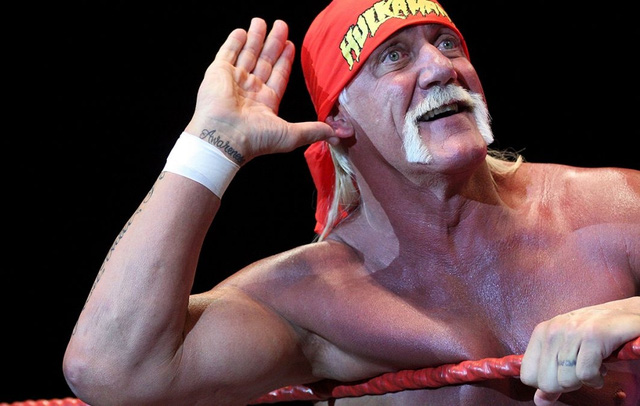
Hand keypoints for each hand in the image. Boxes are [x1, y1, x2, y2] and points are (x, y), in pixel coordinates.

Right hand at [185, 18, 335, 164]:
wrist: (224, 137)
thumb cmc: (256, 139)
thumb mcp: (292, 135)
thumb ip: (314, 130)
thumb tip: (341, 135)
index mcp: (265, 103)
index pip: (278, 75)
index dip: (285, 60)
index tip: (291, 45)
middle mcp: (249, 90)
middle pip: (264, 61)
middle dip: (273, 43)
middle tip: (281, 25)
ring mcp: (233, 81)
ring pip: (246, 54)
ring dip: (255, 38)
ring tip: (262, 21)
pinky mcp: (217, 73)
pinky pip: (227, 53)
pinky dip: (233, 42)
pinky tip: (242, 31)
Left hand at [520, 298, 639, 404]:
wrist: (625, 315)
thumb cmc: (595, 335)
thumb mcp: (566, 351)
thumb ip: (550, 375)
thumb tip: (539, 401)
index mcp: (541, 332)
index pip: (527, 374)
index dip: (546, 384)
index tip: (562, 376)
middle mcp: (553, 330)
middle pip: (545, 382)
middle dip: (565, 385)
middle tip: (580, 372)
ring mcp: (572, 332)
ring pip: (565, 380)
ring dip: (583, 382)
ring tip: (592, 368)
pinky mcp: (593, 336)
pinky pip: (585, 374)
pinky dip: (596, 380)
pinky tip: (601, 370)